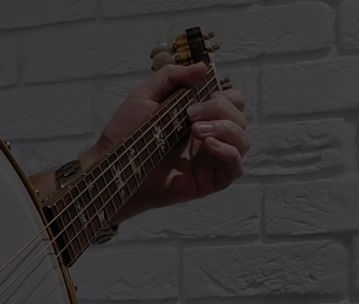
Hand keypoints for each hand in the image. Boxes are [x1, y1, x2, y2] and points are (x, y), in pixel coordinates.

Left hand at [86, 63, 248, 221]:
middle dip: (220, 109)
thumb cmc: (127, 134)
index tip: (197, 98)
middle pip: (240, 117)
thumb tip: (204, 67)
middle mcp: (211, 136)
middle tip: (190, 115)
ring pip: (243, 140)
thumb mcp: (145, 95)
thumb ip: (172, 76)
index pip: (232, 101)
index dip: (223, 95)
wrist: (115, 167)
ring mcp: (212, 159)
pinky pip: (236, 167)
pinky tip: (207, 146)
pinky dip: (228, 152)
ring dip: (226, 129)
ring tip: (195, 131)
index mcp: (200, 116)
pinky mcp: (211, 180)